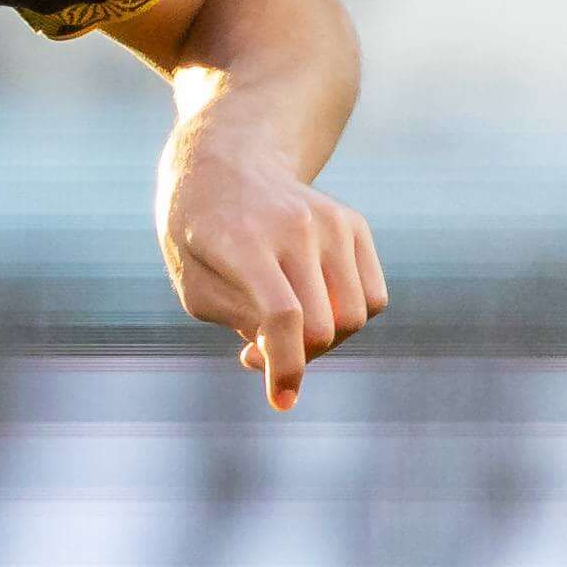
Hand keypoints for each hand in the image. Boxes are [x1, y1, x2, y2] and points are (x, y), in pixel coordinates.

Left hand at [162, 137, 385, 411]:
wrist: (228, 165)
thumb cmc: (200, 235)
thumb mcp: (195, 285)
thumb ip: (239, 322)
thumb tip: (286, 351)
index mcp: (242, 241)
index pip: (282, 316)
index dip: (285, 366)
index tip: (282, 401)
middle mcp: (295, 227)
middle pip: (325, 323)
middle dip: (299, 357)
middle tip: (260, 352)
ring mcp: (331, 222)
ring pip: (358, 314)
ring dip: (326, 339)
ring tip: (284, 327)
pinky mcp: (354, 225)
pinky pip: (372, 296)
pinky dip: (348, 315)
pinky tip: (311, 304)